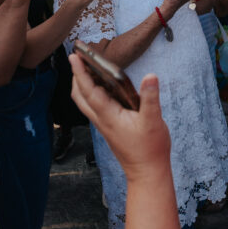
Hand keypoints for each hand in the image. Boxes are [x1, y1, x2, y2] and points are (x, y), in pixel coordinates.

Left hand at [69, 55, 170, 180]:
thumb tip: (150, 76)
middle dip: (76, 76)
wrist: (147, 172)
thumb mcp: (153, 120)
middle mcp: (102, 119)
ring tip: (89, 68)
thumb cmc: (150, 148)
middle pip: (79, 96)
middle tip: (79, 59)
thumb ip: (150, 98)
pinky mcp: (110, 127)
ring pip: (85, 102)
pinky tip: (105, 87)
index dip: (80, 72)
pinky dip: (93, 93)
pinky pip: (95, 106)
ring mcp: (104, 124)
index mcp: (108, 115)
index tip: (74, 56)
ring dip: (83, 84)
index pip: (88, 90)